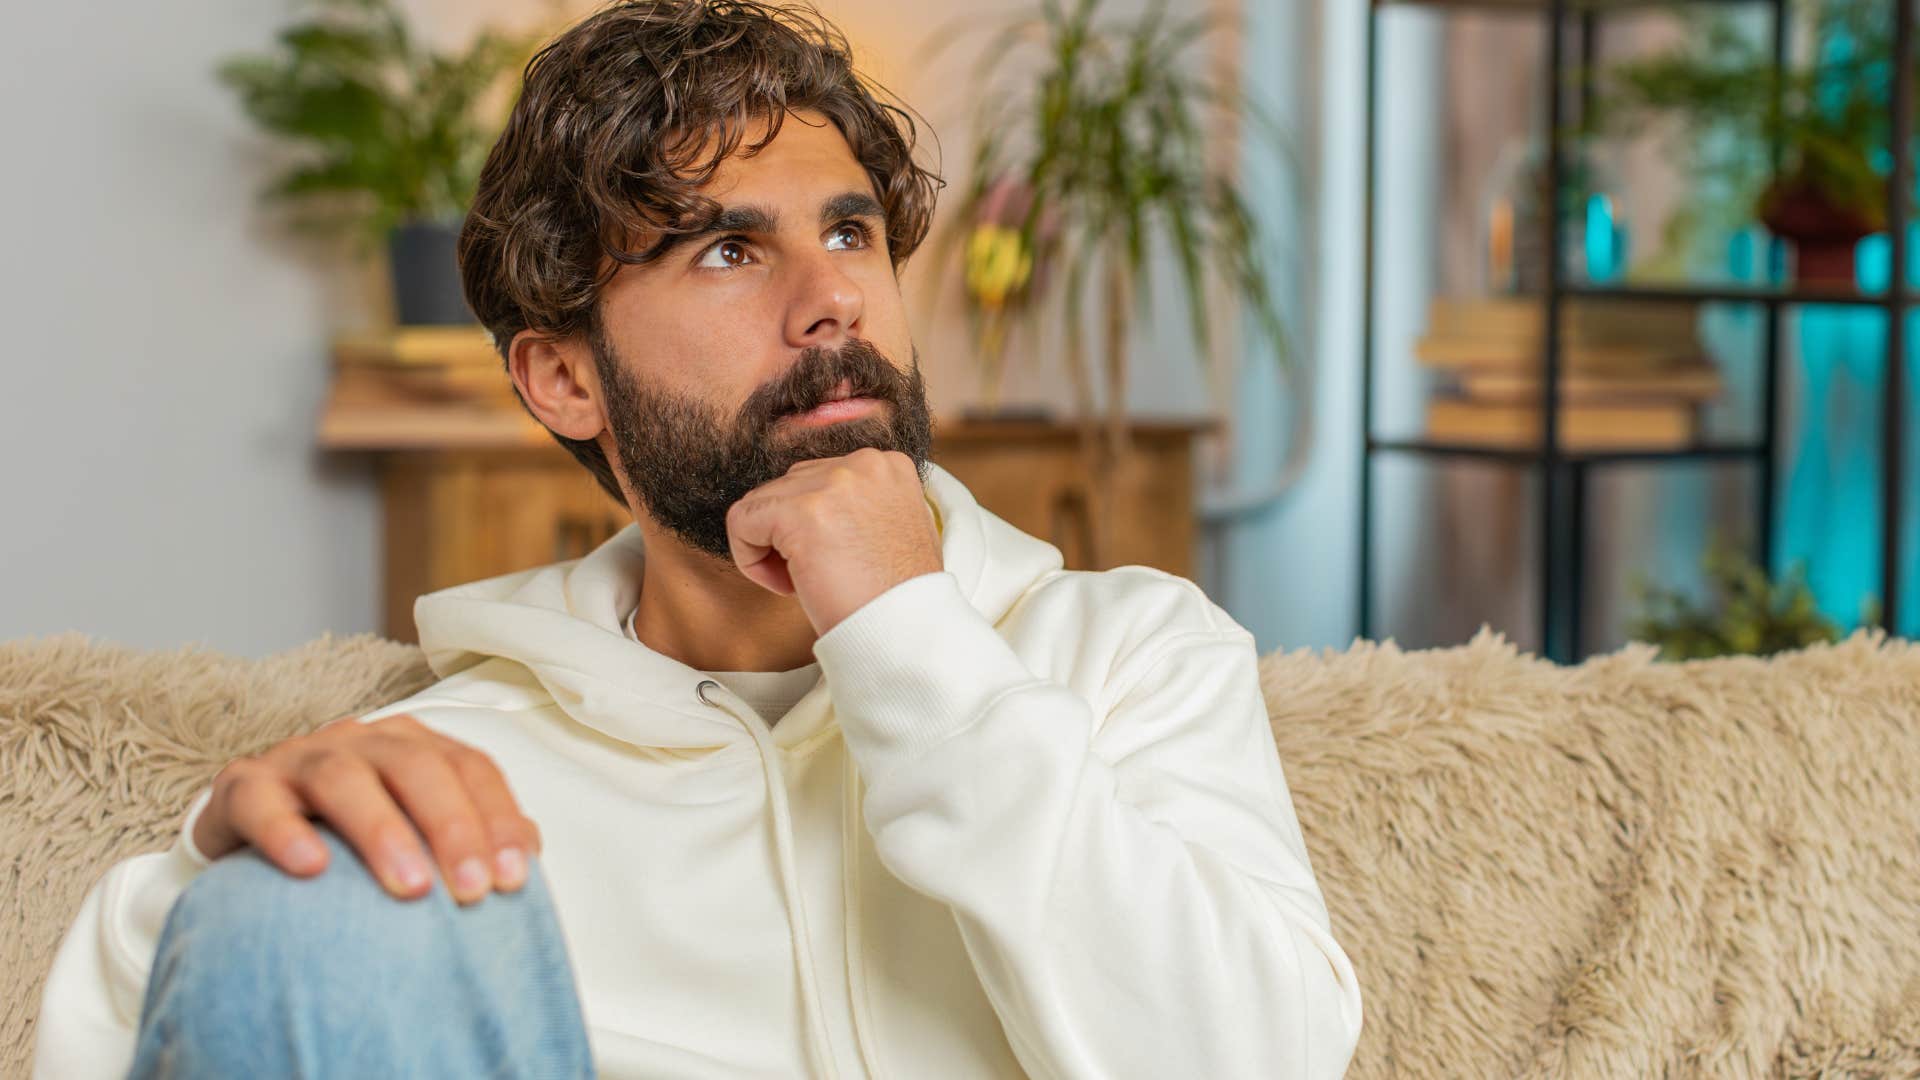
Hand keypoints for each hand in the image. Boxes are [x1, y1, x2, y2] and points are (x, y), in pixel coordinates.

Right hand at [191, 714, 541, 904]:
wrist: (250, 841)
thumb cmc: (347, 840)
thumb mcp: (413, 833)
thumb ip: (468, 835)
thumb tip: (530, 848)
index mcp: (411, 747)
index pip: (469, 768)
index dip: (497, 817)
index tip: (514, 877)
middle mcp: (359, 743)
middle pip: (415, 767)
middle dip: (452, 827)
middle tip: (473, 890)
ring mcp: (297, 758)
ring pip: (343, 778)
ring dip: (382, 831)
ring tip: (410, 887)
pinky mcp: (241, 786)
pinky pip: (260, 801)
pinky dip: (285, 832)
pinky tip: (312, 869)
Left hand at [725, 448, 943, 632]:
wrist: (906, 632)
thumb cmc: (897, 598)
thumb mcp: (895, 530)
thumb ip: (861, 506)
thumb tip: (816, 509)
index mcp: (888, 466)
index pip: (820, 479)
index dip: (814, 526)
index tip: (835, 561)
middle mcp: (864, 464)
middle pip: (789, 486)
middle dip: (790, 534)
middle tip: (817, 576)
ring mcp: (833, 483)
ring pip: (762, 502)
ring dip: (772, 548)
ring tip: (806, 582)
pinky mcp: (801, 512)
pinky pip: (742, 522)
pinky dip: (751, 559)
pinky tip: (787, 586)